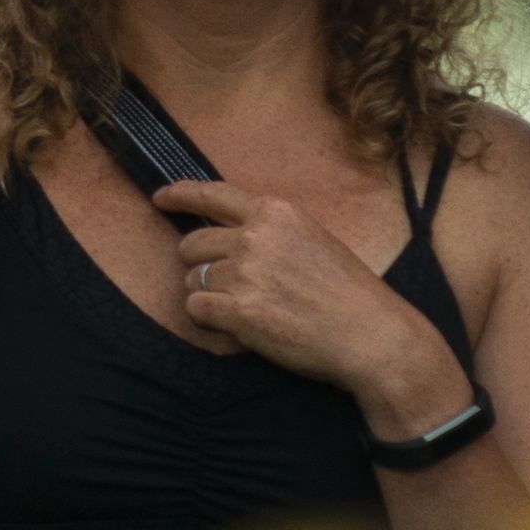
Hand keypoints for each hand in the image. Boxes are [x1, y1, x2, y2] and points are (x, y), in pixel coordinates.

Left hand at [151, 176, 466, 429]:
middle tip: (225, 285)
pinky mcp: (239, 311)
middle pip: (193, 244)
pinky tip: (236, 326)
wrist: (369, 333)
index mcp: (275, 212)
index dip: (179, 196)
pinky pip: (196, 308)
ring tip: (245, 309)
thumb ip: (271, 231)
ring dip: (209, 296)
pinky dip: (209, 319)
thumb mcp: (312, 238)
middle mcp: (255, 236)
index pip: (211, 195)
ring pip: (193, 280)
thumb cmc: (347, 291)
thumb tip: (230, 236)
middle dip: (198, 264)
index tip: (159, 198)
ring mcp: (245, 272)